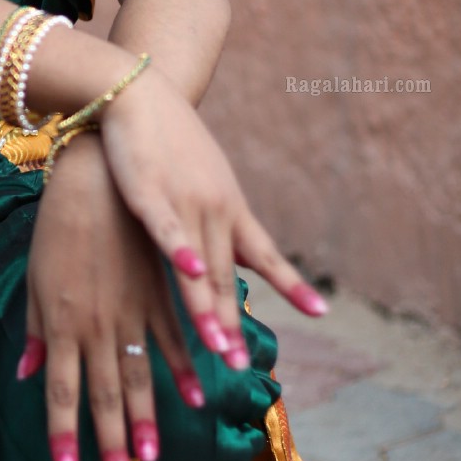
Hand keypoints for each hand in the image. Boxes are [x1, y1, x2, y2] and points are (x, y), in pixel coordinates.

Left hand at [23, 131, 237, 460]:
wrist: (96, 174)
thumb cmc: (57, 226)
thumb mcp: (37, 278)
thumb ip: (38, 330)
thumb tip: (28, 375)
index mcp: (61, 322)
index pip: (62, 391)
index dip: (64, 433)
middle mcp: (96, 324)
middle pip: (102, 392)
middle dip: (110, 441)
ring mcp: (131, 309)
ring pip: (139, 374)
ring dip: (146, 418)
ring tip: (154, 457)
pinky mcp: (159, 290)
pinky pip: (174, 338)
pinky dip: (184, 370)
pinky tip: (195, 399)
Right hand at [96, 63, 326, 348]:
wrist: (139, 93)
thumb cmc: (168, 143)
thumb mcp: (202, 185)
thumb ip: (214, 225)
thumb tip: (229, 261)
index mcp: (230, 209)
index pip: (266, 254)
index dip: (292, 284)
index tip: (321, 312)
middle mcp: (215, 209)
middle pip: (226, 276)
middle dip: (231, 324)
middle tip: (239, 367)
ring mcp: (183, 200)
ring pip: (200, 263)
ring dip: (208, 308)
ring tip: (218, 348)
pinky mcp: (148, 191)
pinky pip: (166, 227)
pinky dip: (180, 250)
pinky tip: (190, 270)